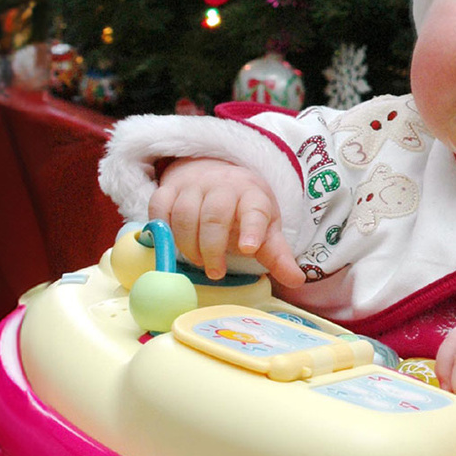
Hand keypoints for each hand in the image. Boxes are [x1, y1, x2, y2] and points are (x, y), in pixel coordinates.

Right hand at [149, 158, 303, 286]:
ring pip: (184, 214)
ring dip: (187, 244)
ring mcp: (193, 186)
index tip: (248, 248)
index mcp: (252, 195)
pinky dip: (161, 228)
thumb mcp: (266, 228)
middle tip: (215, 271)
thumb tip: (297, 280)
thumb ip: (277, 255)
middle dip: (212, 248)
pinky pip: (159, 206)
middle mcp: (223, 186)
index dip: (252, 229)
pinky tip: (170, 243)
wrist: (218, 174)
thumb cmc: (244, 209)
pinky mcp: (169, 189)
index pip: (254, 210)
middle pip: (214, 215)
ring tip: (197, 261)